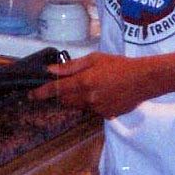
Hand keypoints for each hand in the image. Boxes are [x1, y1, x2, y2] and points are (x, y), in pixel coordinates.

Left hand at [29, 52, 153, 118]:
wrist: (142, 80)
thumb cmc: (119, 65)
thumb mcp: (94, 59)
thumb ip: (71, 66)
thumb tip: (52, 70)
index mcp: (84, 82)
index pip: (56, 89)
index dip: (41, 92)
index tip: (31, 95)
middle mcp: (88, 98)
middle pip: (65, 100)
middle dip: (61, 94)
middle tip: (66, 83)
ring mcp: (97, 109)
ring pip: (77, 106)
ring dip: (76, 98)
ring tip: (91, 84)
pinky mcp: (105, 115)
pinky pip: (91, 109)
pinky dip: (91, 102)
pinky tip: (102, 92)